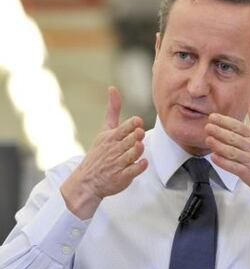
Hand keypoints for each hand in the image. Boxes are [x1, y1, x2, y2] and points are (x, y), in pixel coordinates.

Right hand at [61, 86, 147, 218]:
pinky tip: (143, 162)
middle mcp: (115, 150)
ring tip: (139, 146)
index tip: (137, 121)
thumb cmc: (100, 152)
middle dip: (135, 137)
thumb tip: (113, 88)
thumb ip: (113, 110)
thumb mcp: (104, 129)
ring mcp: (118, 164)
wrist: (87, 181)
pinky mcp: (122, 177)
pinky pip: (132, 172)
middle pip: (129, 141)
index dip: (132, 124)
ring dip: (136, 150)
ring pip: (131, 155)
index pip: (123, 129)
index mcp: (112, 137)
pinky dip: (138, 167)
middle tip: (139, 133)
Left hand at [205, 91, 249, 209]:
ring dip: (218, 146)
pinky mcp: (249, 174)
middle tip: (207, 126)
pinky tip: (215, 157)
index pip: (238, 126)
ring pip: (232, 152)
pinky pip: (234, 167)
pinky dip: (224, 162)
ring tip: (208, 140)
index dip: (224, 121)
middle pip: (233, 137)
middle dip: (219, 131)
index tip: (213, 117)